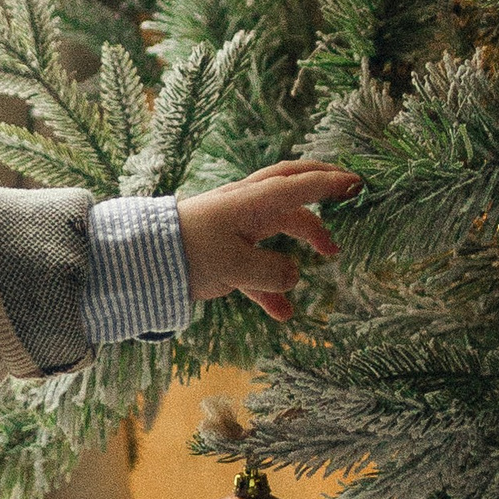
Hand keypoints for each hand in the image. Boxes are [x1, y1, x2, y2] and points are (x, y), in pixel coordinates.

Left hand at [176, 159, 358, 320]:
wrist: (140, 262)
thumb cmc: (187, 253)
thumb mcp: (233, 267)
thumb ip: (271, 274)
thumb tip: (294, 277)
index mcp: (250, 202)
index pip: (298, 186)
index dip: (329, 184)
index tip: (358, 184)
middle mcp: (244, 208)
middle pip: (289, 190)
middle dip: (319, 191)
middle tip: (347, 197)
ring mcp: (233, 227)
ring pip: (277, 229)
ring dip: (302, 241)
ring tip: (326, 260)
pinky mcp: (221, 252)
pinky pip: (254, 265)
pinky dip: (270, 286)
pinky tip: (282, 314)